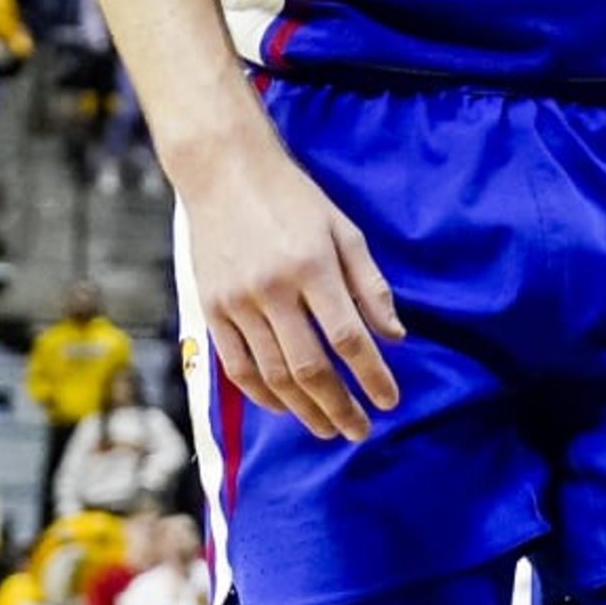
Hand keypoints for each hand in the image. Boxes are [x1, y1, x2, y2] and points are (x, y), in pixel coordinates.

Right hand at [167, 110, 403, 440]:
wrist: (224, 174)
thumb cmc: (295, 201)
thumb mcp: (345, 230)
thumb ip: (370, 285)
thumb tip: (395, 336)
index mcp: (312, 267)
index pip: (348, 337)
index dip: (371, 375)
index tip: (390, 401)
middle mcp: (272, 290)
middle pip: (308, 367)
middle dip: (338, 406)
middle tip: (360, 430)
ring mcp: (236, 303)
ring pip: (271, 374)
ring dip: (303, 409)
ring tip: (328, 429)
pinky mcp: (210, 310)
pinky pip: (237, 366)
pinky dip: (262, 394)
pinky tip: (286, 408)